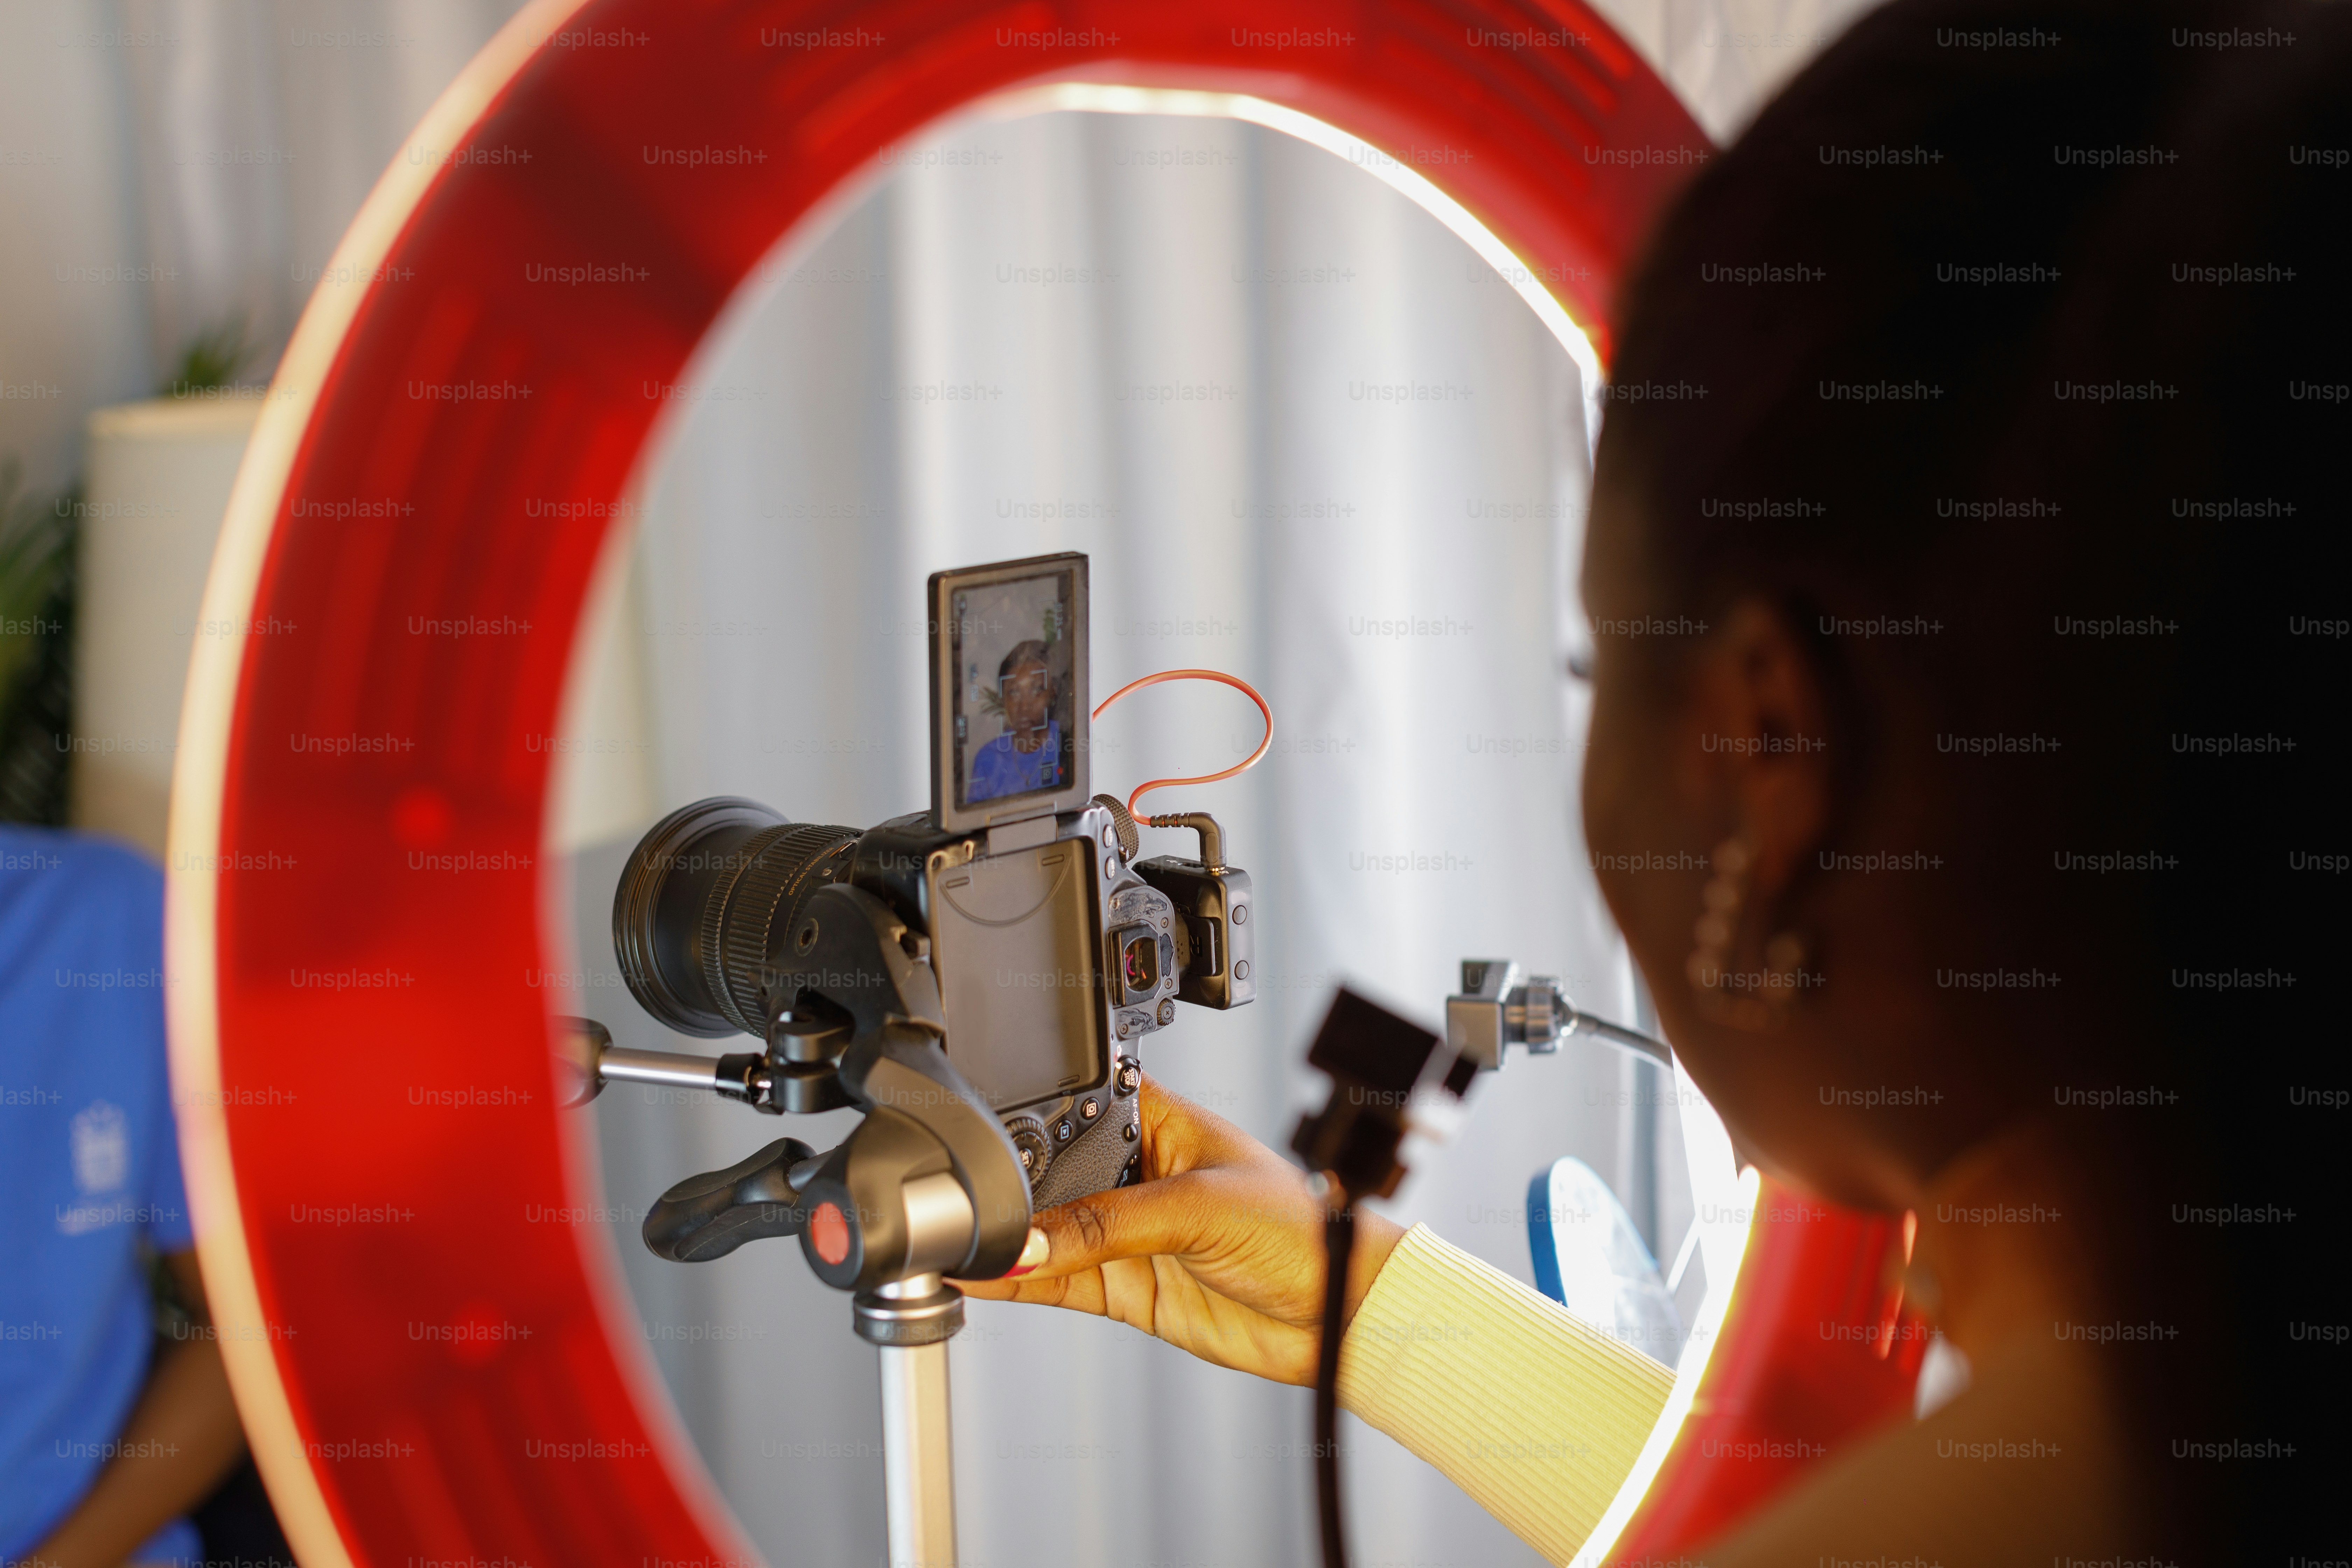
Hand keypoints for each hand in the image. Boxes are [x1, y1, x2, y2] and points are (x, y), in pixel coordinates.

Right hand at [954, 1075, 1405, 1386]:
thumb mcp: (1198, 1208)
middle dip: (1007, 1188)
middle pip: (1050, 1174)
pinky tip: (980, 1276)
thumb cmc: (1299, 1231)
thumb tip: (1031, 1242)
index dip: (1026, 1114)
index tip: (977, 1134)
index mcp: (1158, 1121)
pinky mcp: (1124, 1287)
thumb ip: (1107, 1224)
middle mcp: (1135, 1173)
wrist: (1336, 1316)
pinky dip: (1018, 1283)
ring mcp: (1126, 1233)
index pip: (1075, 1105)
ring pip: (1045, 1233)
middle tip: (958, 1199)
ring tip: (954, 1239)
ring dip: (1004, 1239)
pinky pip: (1056, 1282)